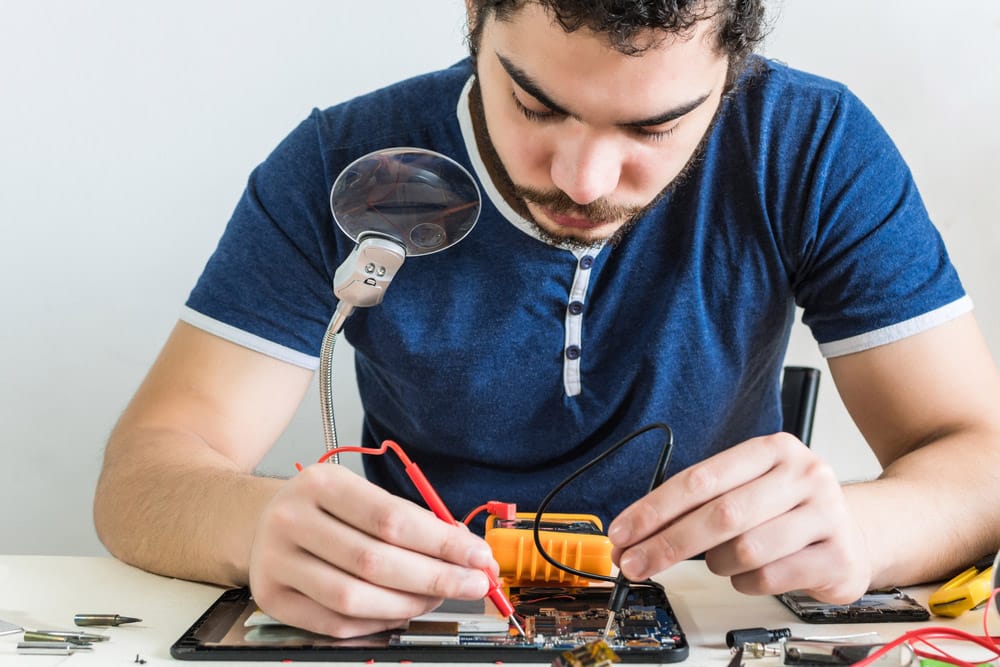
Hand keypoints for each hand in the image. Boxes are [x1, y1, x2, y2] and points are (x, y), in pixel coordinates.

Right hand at [248, 463, 497, 637]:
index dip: (442, 543)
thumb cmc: (325, 508)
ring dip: (409, 604)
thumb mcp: (360, 494)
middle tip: (472, 583)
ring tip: (439, 598)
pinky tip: (402, 612)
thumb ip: (410, 519)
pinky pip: (335, 623)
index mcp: (322, 484)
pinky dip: (377, 622)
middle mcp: (293, 520)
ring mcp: (277, 562)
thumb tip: (465, 550)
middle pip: (375, 561)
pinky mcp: (273, 599)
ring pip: (354, 597)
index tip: (478, 556)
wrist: (259, 520)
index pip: (391, 518)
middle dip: (436, 577)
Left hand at [607, 433, 870, 602]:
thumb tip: (638, 531)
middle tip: (635, 564)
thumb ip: (702, 499)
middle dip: (667, 544)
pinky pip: (768, 578)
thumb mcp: (751, 485)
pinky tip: (749, 573)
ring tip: (719, 561)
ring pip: (744, 550)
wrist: (858, 531)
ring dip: (717, 564)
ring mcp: (824, 515)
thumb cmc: (788, 508)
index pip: (699, 479)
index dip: (654, 509)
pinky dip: (745, 581)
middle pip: (719, 515)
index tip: (624, 532)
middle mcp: (802, 475)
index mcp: (772, 449)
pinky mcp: (836, 556)